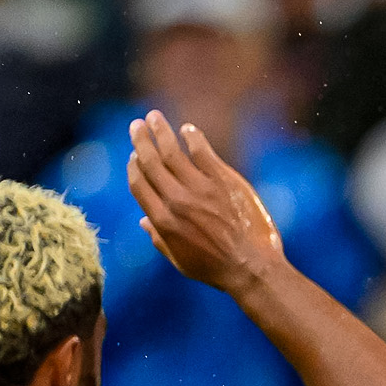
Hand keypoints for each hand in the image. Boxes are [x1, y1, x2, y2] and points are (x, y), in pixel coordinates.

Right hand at [127, 109, 284, 293]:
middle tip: (136, 125)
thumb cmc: (216, 269)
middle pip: (151, 163)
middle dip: (141, 141)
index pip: (139, 185)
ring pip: (173, 152)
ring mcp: (200, 189)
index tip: (133, 156)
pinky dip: (193, 138)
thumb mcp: (180, 261)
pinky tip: (188, 130)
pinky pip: (203, 152)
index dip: (133, 167)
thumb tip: (143, 221)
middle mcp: (177, 201)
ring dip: (161, 131)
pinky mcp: (223, 181)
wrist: (251, 268)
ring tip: (154, 117)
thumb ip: (159, 239)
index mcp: (163, 221)